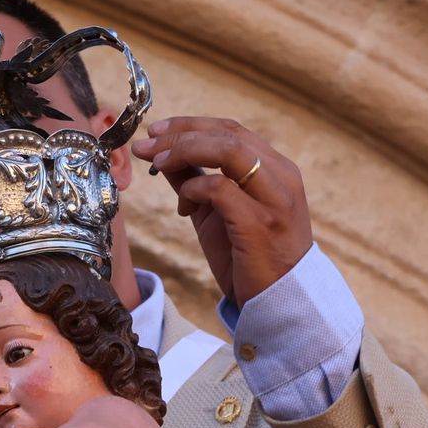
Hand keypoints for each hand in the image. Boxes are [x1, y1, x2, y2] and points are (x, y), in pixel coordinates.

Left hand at [133, 118, 311, 306]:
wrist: (278, 303)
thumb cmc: (248, 259)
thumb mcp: (217, 213)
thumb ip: (195, 181)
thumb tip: (161, 156)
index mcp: (276, 170)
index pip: (232, 129)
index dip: (190, 125)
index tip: (155, 130)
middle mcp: (281, 178)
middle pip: (228, 133)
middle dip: (180, 134)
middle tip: (146, 145)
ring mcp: (274, 200)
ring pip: (229, 150)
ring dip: (184, 151)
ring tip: (158, 164)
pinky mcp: (260, 225)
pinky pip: (220, 189)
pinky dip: (194, 190)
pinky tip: (184, 206)